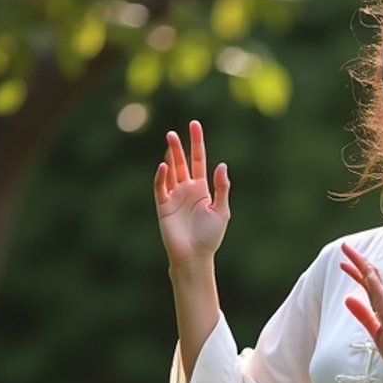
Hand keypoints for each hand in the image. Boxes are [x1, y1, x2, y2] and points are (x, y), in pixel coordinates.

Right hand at [155, 120, 230, 267]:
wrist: (195, 256)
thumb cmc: (210, 236)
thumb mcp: (221, 211)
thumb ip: (221, 188)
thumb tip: (222, 165)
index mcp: (201, 189)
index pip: (198, 160)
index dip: (197, 143)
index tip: (194, 125)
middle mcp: (187, 189)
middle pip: (182, 163)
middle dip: (179, 147)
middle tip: (174, 132)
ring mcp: (174, 196)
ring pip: (170, 171)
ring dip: (170, 156)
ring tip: (169, 139)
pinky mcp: (163, 206)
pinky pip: (160, 187)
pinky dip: (162, 176)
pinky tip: (164, 166)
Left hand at [341, 243, 382, 382]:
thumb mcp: (376, 332)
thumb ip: (364, 316)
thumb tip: (349, 299)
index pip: (368, 286)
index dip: (356, 273)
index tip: (342, 263)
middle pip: (372, 277)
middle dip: (358, 261)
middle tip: (345, 246)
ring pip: (375, 281)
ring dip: (363, 265)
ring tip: (351, 252)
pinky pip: (381, 295)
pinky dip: (373, 282)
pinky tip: (365, 271)